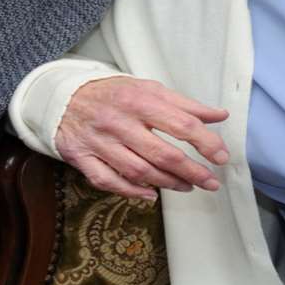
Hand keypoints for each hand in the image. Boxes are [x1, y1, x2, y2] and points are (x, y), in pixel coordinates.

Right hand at [55, 76, 228, 200]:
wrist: (62, 98)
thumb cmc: (113, 94)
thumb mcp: (148, 89)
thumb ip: (184, 105)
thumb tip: (220, 115)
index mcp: (139, 100)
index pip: (181, 124)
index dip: (206, 143)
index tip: (221, 157)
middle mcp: (118, 121)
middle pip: (162, 153)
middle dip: (192, 171)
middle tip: (210, 182)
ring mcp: (98, 142)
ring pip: (138, 171)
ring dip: (168, 183)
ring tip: (186, 186)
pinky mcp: (82, 157)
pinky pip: (108, 181)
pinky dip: (131, 192)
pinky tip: (151, 195)